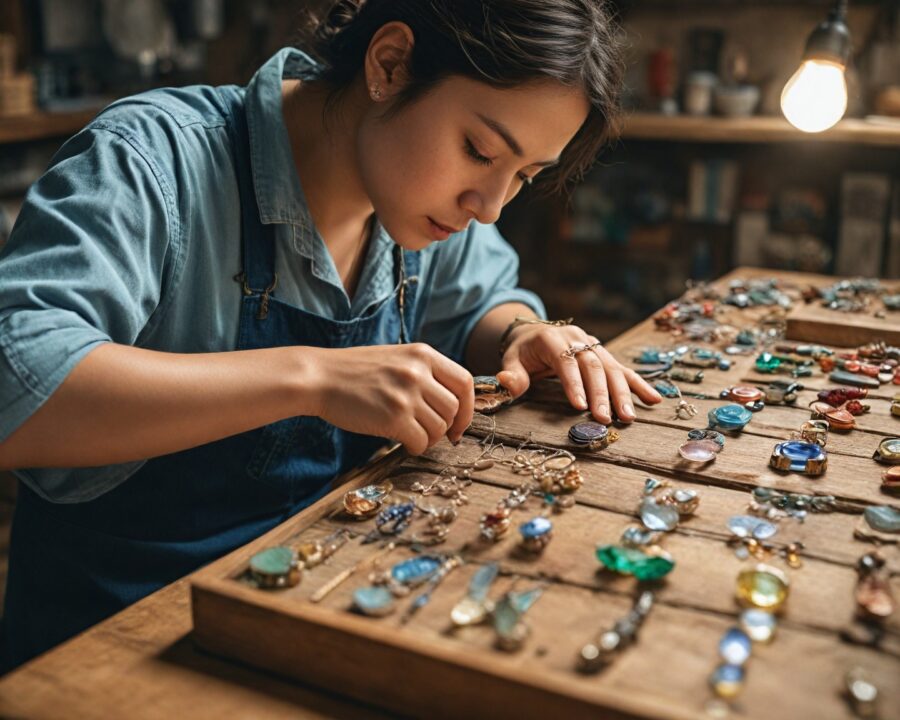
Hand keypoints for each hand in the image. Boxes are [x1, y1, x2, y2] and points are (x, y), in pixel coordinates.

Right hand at [308, 343, 473, 454]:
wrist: (319, 377)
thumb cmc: (355, 372)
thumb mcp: (395, 358)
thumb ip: (423, 373)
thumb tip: (450, 404)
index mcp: (423, 354)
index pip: (465, 382)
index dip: (467, 407)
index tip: (459, 422)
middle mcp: (418, 372)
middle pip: (454, 408)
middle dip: (447, 426)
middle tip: (432, 433)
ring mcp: (406, 394)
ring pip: (440, 427)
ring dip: (430, 438)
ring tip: (413, 436)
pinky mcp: (393, 417)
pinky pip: (421, 441)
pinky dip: (417, 448)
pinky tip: (404, 444)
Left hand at [496, 324, 661, 422]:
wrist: (534, 333)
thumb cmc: (522, 352)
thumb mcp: (511, 360)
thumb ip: (512, 375)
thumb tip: (505, 382)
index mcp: (551, 338)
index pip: (566, 361)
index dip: (574, 383)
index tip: (580, 406)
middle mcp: (577, 338)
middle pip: (593, 365)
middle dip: (601, 393)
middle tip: (606, 418)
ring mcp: (593, 344)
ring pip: (612, 367)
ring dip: (623, 393)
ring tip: (629, 417)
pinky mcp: (604, 354)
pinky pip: (623, 369)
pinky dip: (639, 384)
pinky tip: (654, 398)